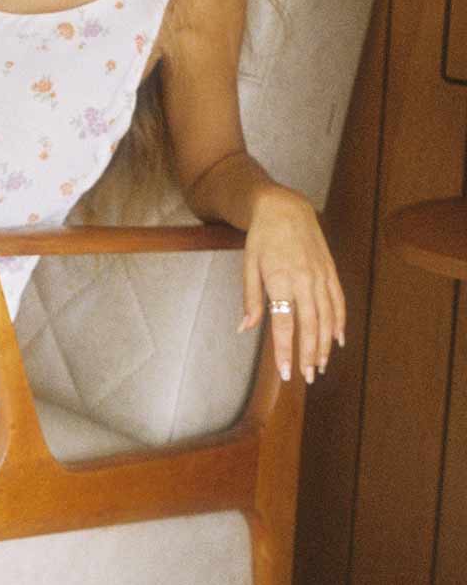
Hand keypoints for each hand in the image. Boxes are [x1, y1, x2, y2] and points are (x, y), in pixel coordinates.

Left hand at [236, 185, 344, 382]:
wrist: (285, 208)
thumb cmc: (261, 238)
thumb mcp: (248, 266)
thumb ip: (251, 299)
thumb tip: (245, 328)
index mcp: (281, 280)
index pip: (284, 324)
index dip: (286, 351)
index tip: (285, 373)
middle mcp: (305, 280)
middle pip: (310, 326)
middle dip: (309, 354)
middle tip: (309, 377)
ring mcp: (321, 275)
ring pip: (328, 317)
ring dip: (325, 344)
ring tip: (321, 365)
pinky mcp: (330, 271)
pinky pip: (338, 300)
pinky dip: (340, 321)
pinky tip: (338, 339)